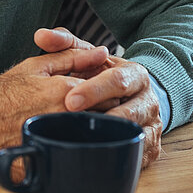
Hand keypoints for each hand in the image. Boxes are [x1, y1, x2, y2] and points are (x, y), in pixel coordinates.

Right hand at [0, 46, 109, 176]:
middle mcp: (66, 118)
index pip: (109, 94)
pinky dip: (78, 152)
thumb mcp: (34, 67)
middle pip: (107, 118)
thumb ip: (72, 57)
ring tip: (81, 129)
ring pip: (96, 139)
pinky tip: (68, 147)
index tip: (101, 96)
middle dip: (106, 113)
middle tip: (93, 113)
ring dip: (95, 133)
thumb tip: (102, 51)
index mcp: (65, 92)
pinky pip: (77, 158)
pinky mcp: (50, 164)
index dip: (107, 94)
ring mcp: (58, 142)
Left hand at [33, 27, 162, 166]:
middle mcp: (149, 101)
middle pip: (129, 112)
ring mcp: (152, 126)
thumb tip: (40, 36)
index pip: (119, 81)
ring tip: (82, 142)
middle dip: (100, 119)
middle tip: (72, 123)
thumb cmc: (105, 77)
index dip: (94, 90)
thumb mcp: (90, 56)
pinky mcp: (151, 149)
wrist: (135, 97)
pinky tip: (95, 156)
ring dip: (108, 141)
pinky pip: (136, 156)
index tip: (70, 99)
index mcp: (137, 75)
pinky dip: (116, 156)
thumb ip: (65, 43)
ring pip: (134, 137)